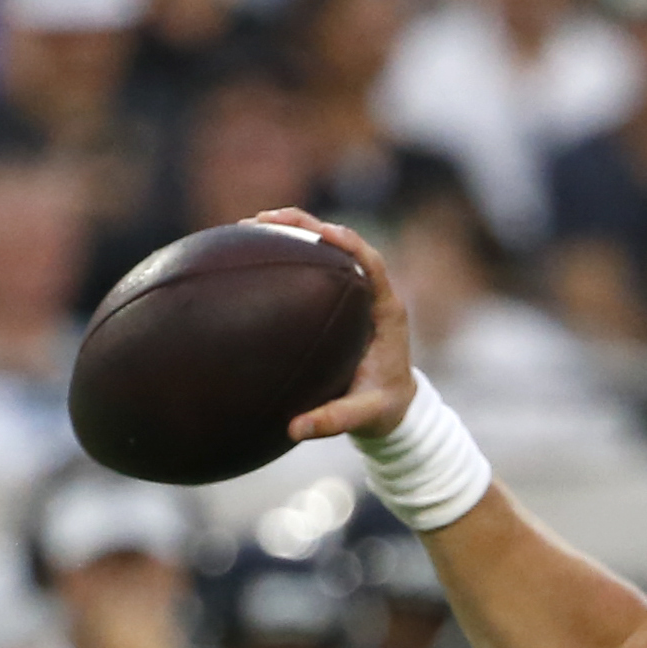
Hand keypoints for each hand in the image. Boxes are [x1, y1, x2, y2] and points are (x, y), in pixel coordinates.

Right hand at [268, 210, 421, 443]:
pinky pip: (314, 267)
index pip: (372, 264)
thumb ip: (335, 421)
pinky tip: (252, 253)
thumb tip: (294, 429)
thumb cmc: (385, 409)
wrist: (396, 409)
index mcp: (387, 312)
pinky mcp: (338, 298)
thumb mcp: (366, 417)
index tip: (320, 231)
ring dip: (293, 231)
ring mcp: (355, 293)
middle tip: (264, 218)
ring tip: (250, 225)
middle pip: (344, 243)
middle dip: (306, 224)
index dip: (348, 243)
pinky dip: (288, 254)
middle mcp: (372, 294)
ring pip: (325, 248)